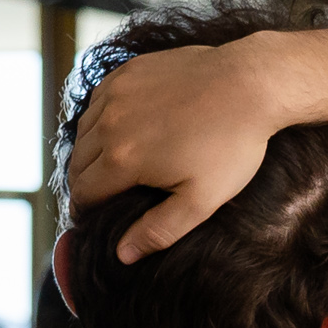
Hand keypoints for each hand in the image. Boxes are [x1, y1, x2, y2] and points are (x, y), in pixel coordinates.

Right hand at [67, 34, 296, 259]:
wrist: (250, 85)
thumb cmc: (231, 145)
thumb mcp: (200, 200)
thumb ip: (158, 231)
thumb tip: (122, 255)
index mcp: (122, 158)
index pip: (83, 193)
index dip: (84, 211)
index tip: (91, 220)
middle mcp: (109, 122)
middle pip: (78, 163)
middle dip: (84, 184)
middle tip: (100, 197)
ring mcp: (116, 92)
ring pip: (83, 131)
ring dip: (89, 152)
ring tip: (108, 168)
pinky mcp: (127, 72)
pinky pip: (97, 101)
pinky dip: (100, 120)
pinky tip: (119, 131)